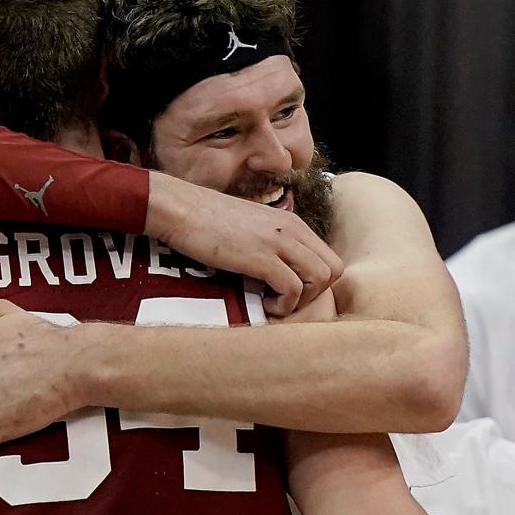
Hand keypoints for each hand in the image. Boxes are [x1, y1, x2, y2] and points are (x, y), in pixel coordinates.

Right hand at [147, 171, 343, 316]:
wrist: (182, 209)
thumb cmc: (206, 221)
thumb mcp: (250, 228)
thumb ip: (270, 243)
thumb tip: (275, 268)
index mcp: (292, 223)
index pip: (329, 258)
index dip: (315, 283)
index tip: (288, 291)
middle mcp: (292, 230)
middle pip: (333, 270)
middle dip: (314, 294)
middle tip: (284, 300)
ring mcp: (279, 242)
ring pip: (320, 280)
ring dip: (300, 301)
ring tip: (273, 303)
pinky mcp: (261, 257)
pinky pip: (292, 289)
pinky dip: (282, 305)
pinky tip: (261, 304)